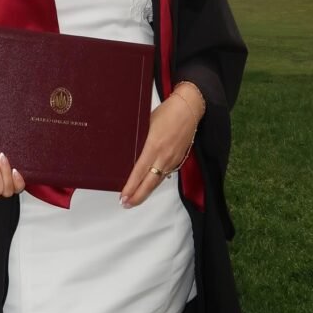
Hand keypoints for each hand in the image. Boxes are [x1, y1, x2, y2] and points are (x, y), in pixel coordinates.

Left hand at [119, 93, 197, 207]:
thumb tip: (129, 151)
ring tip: (134, 198)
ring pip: (158, 181)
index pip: (140, 171)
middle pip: (150, 183)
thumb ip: (140, 139)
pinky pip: (166, 174)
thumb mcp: (147, 123)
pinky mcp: (179, 159)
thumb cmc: (167, 112)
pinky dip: (156, 182)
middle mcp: (164, 156)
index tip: (123, 196)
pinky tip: (149, 185)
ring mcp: (173, 159)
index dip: (131, 186)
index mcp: (154, 146)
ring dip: (146, 191)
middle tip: (125, 204)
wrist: (190, 109)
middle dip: (137, 196)